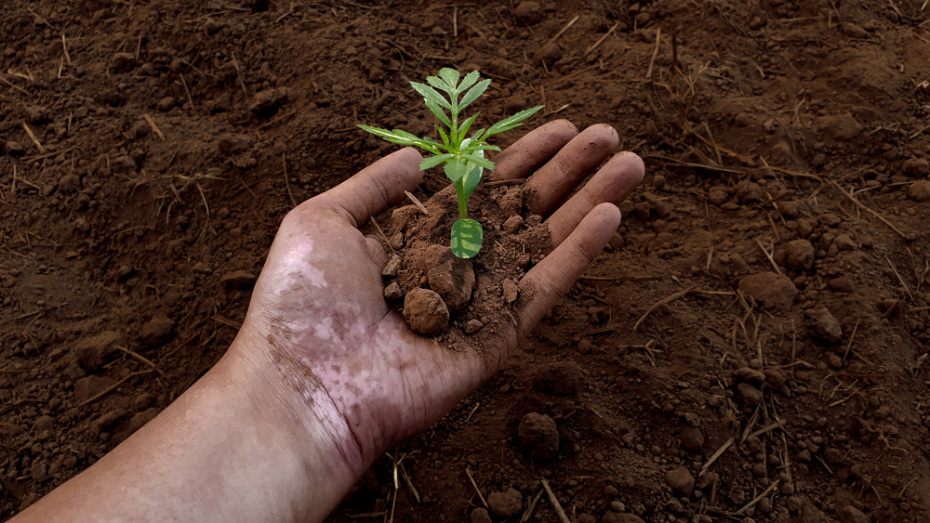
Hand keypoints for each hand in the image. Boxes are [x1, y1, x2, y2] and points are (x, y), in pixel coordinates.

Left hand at [234, 120, 643, 472]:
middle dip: (566, 173)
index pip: (482, 190)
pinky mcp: (497, 337)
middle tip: (609, 136)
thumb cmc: (302, 302)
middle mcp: (454, 267)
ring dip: (589, 203)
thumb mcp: (322, 219)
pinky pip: (544, 289)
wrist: (307, 385)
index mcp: (415, 238)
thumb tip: (419, 155)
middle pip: (523, 210)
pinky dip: (578, 254)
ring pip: (545, 243)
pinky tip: (610, 216)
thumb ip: (374, 185)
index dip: (521, 159)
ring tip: (630, 164)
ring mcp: (479, 303)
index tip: (562, 129)